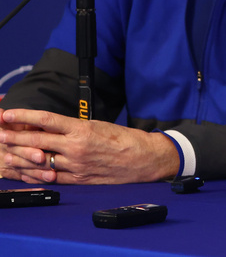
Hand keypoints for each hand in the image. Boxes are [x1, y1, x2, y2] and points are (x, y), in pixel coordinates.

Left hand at [0, 108, 178, 183]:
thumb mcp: (98, 125)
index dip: (24, 116)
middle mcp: (76, 148)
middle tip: (0, 134)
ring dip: (20, 157)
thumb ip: (72, 127)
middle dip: (15, 137)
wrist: (143, 158)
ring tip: (6, 153)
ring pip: (40, 161)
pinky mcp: (78, 179)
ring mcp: (76, 165)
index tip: (9, 114)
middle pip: (37, 141)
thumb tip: (48, 125)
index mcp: (82, 130)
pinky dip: (35, 174)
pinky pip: (51, 177)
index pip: (46, 120)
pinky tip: (25, 171)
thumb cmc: (124, 139)